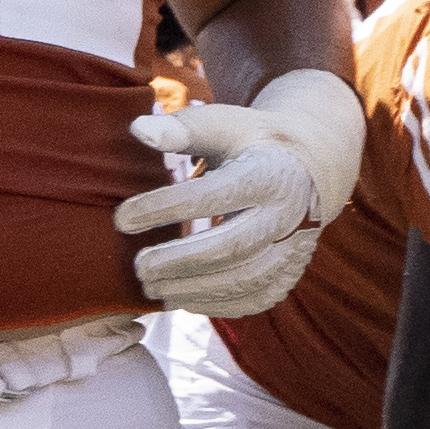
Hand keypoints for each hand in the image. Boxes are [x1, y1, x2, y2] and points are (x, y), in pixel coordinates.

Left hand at [118, 71, 361, 319]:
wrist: (308, 169)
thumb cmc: (252, 142)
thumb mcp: (223, 124)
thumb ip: (183, 128)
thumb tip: (140, 130)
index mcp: (270, 173)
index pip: (213, 195)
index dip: (165, 208)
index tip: (122, 218)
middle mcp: (288, 215)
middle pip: (231, 247)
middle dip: (178, 261)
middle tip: (138, 266)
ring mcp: (294, 250)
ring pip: (242, 281)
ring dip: (191, 289)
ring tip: (150, 286)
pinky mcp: (289, 275)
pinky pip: (252, 299)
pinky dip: (214, 304)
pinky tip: (180, 298)